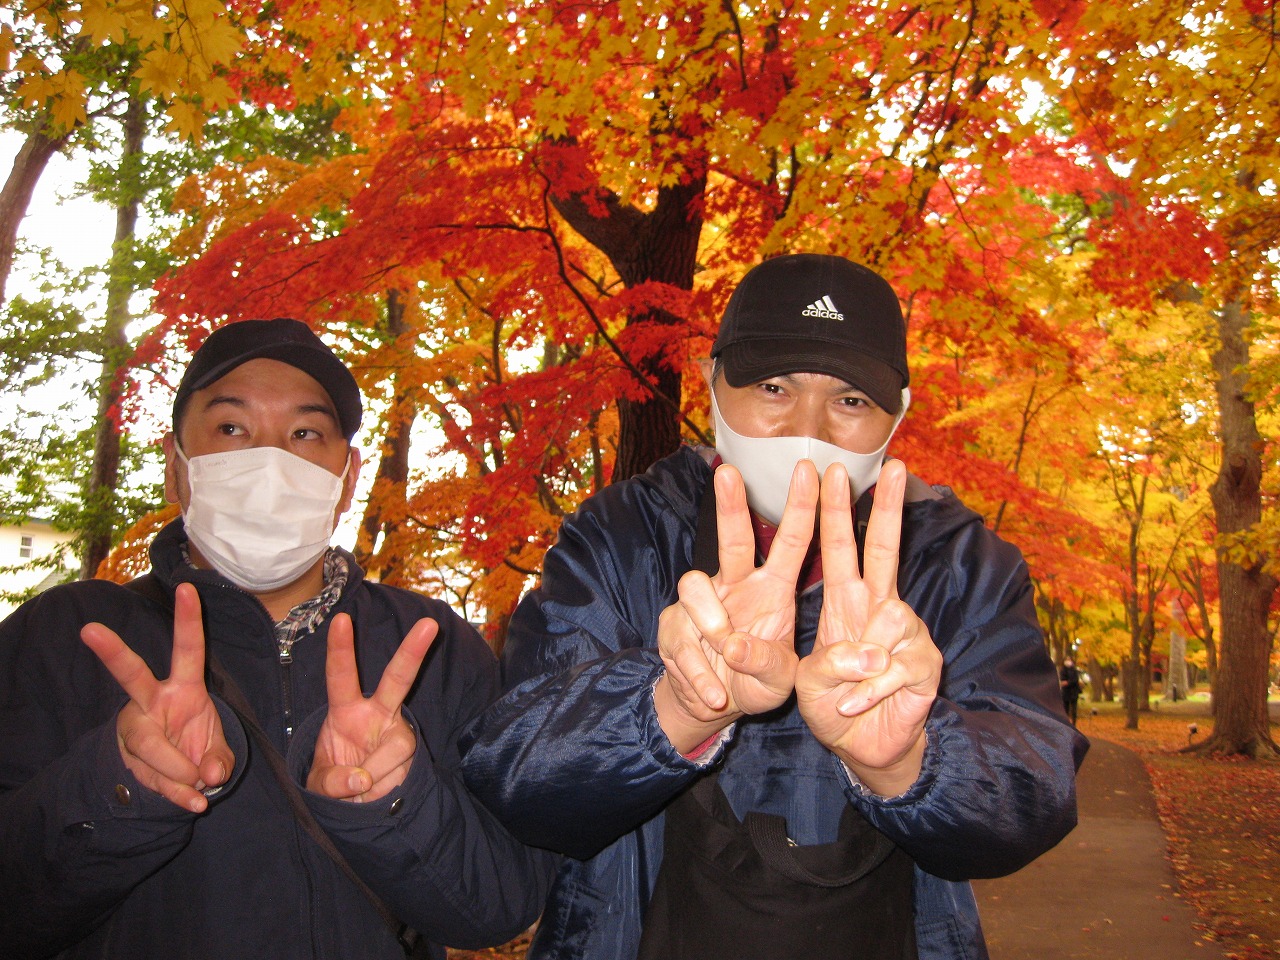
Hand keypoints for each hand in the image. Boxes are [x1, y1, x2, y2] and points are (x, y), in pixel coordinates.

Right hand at [80, 583, 233, 812]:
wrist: (178, 779)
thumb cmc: (199, 746)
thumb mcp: (219, 749)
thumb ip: (219, 759)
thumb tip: (208, 775)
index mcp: (183, 687)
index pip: (188, 649)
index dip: (188, 620)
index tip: (188, 588)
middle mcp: (151, 701)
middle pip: (131, 675)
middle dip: (112, 652)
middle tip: (90, 630)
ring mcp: (135, 728)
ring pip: (149, 745)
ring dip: (178, 770)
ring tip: (200, 787)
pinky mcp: (128, 757)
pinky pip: (153, 778)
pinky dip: (178, 794)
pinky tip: (193, 802)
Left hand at [307, 614, 436, 801]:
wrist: (358, 804)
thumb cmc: (334, 779)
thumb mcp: (318, 784)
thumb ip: (332, 782)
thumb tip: (361, 779)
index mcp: (346, 710)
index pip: (340, 676)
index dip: (340, 648)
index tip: (341, 619)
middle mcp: (377, 713)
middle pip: (397, 679)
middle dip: (413, 651)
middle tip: (430, 624)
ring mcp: (398, 731)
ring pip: (395, 748)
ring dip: (374, 777)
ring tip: (361, 788)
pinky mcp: (412, 753)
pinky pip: (400, 773)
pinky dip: (383, 790)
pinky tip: (376, 791)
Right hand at [654, 462, 816, 752]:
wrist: (714, 705)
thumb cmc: (757, 680)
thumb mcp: (780, 681)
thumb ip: (768, 663)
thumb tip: (733, 646)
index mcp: (773, 590)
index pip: (791, 543)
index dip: (801, 507)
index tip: (810, 469)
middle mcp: (735, 586)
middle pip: (731, 540)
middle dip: (730, 506)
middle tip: (728, 473)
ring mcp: (700, 605)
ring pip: (694, 587)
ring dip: (711, 621)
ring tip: (726, 652)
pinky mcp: (673, 628)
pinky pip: (682, 643)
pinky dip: (700, 675)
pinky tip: (714, 695)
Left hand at [796, 460, 941, 795]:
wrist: (861, 747)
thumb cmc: (832, 704)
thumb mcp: (808, 682)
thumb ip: (825, 663)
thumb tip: (869, 655)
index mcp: (844, 602)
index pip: (840, 548)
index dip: (836, 511)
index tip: (834, 471)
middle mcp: (878, 607)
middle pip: (884, 551)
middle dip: (888, 509)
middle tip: (896, 468)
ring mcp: (905, 633)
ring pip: (885, 626)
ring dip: (854, 669)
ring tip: (842, 697)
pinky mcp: (924, 664)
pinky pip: (891, 672)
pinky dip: (866, 694)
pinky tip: (854, 707)